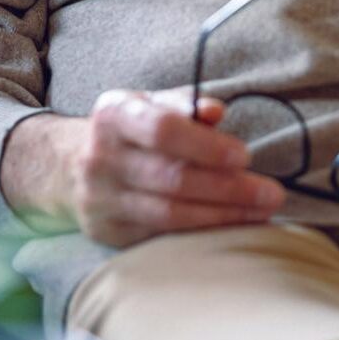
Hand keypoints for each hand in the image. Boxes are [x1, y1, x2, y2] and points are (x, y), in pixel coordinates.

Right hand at [58, 86, 284, 246]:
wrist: (67, 165)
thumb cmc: (129, 129)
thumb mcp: (149, 103)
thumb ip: (185, 104)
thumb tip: (217, 111)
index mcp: (114, 115)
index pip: (162, 130)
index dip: (206, 145)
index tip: (245, 156)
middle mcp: (101, 158)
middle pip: (171, 178)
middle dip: (228, 188)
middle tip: (271, 193)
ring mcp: (100, 199)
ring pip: (168, 214)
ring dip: (221, 216)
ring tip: (260, 212)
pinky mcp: (106, 232)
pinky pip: (159, 236)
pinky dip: (199, 234)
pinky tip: (231, 227)